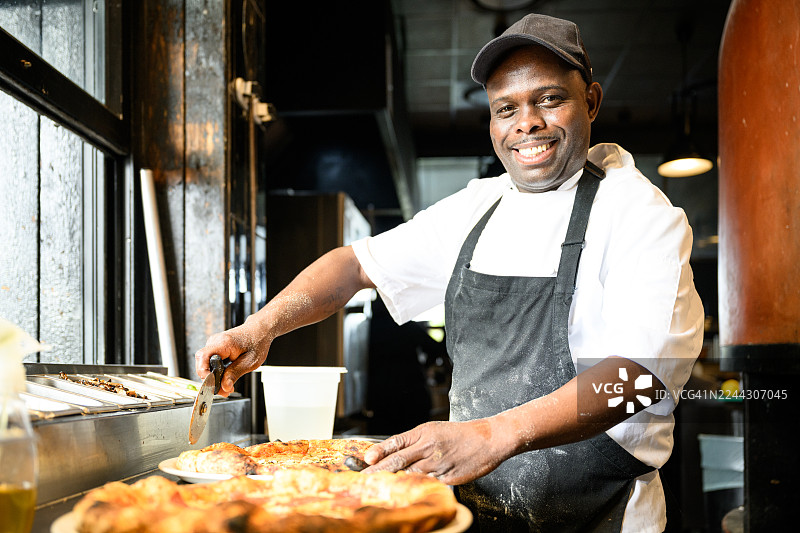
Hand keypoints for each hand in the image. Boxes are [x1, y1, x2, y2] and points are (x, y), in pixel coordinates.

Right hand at [194, 321, 271, 396]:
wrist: (259, 330)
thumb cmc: (257, 342)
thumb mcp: (251, 361)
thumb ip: (235, 374)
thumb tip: (224, 387)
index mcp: (224, 343)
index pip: (203, 357)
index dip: (203, 372)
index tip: (211, 385)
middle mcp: (215, 341)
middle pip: (202, 363)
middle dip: (210, 379)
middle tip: (223, 391)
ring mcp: (214, 343)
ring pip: (205, 364)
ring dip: (213, 377)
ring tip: (226, 386)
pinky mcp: (215, 347)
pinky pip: (210, 361)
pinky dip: (216, 371)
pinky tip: (225, 378)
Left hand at [362, 420, 507, 484]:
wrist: (488, 440)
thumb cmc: (459, 435)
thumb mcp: (433, 431)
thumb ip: (412, 442)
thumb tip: (388, 454)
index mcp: (424, 433)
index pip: (395, 442)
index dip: (378, 452)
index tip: (365, 460)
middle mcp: (429, 447)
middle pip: (398, 460)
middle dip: (378, 471)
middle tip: (364, 479)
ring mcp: (438, 464)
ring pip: (410, 475)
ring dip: (394, 482)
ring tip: (379, 488)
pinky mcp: (448, 478)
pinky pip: (428, 484)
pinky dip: (416, 488)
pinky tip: (406, 493)